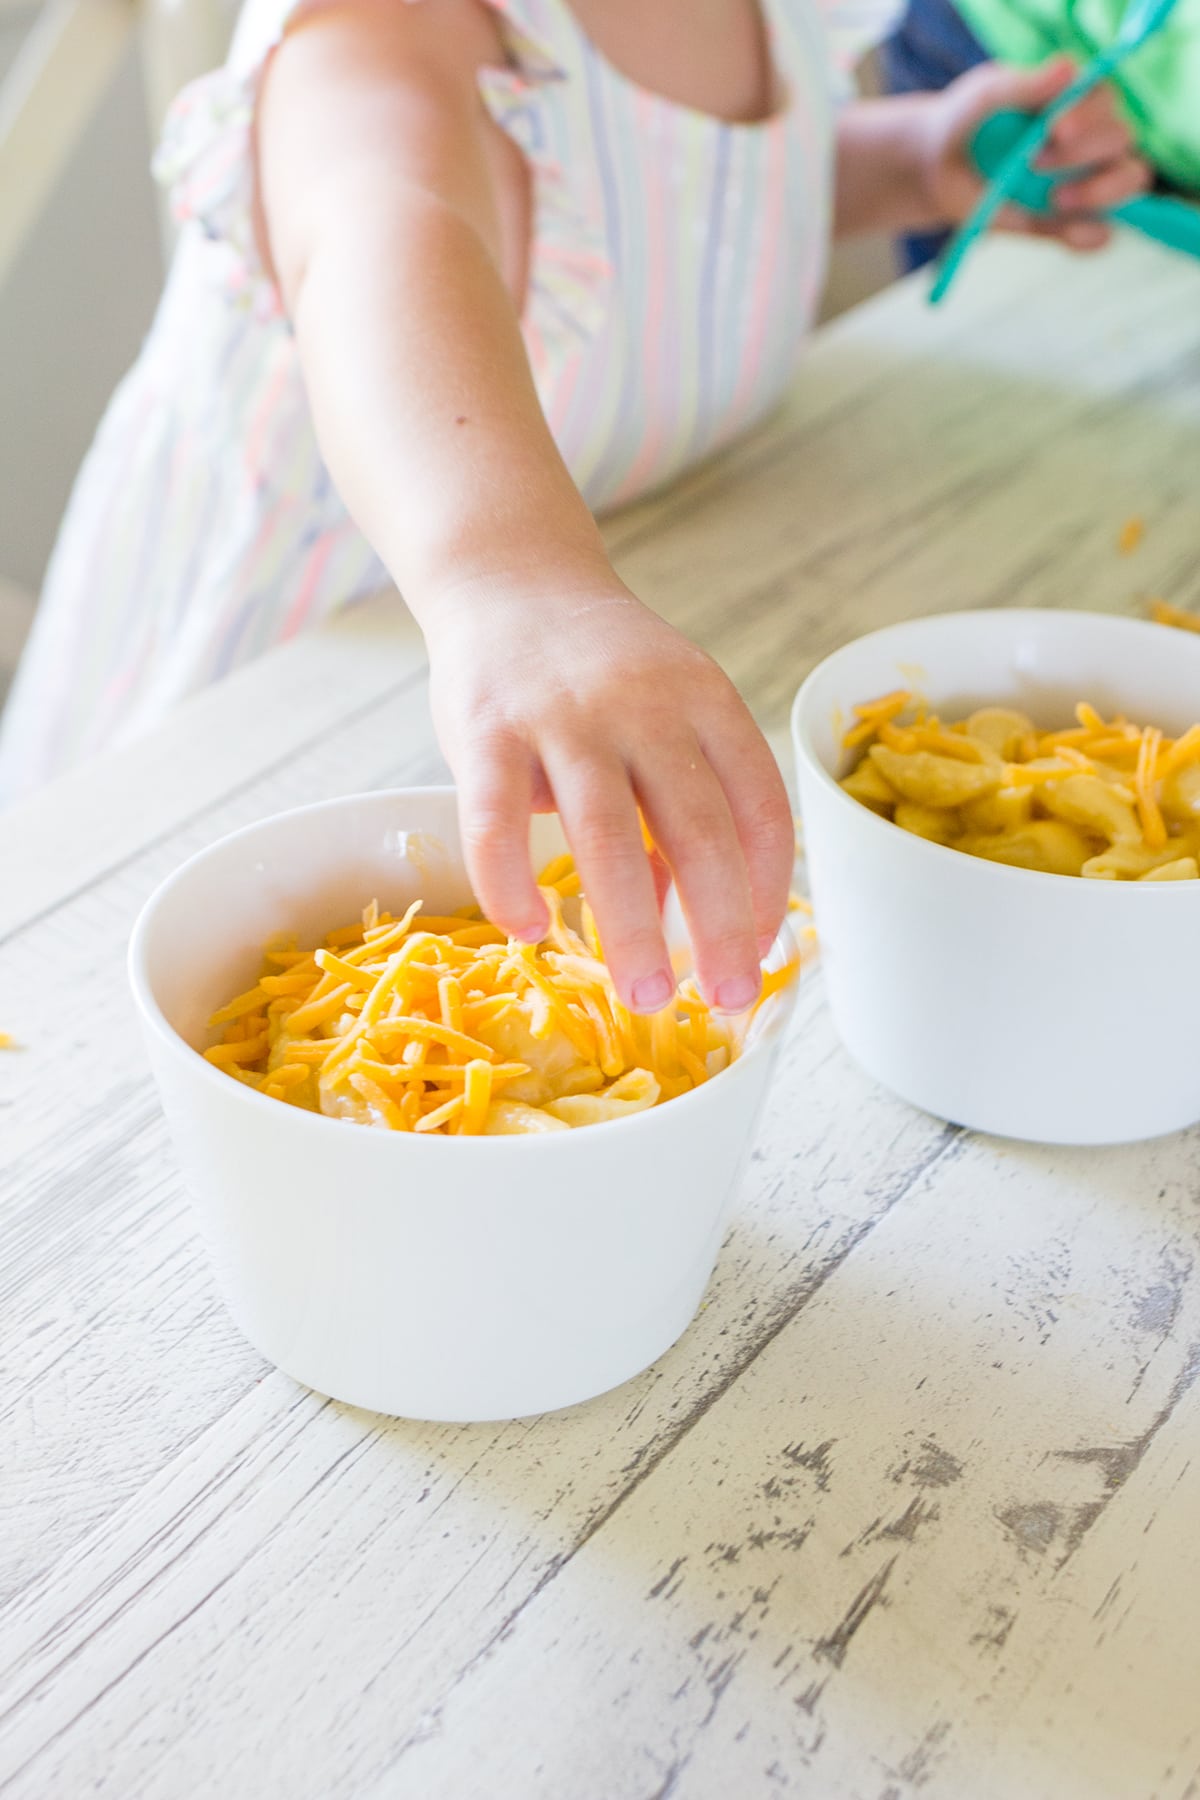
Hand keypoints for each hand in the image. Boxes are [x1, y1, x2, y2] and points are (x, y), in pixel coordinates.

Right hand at [424, 566, 793, 1013]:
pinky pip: (495, 822)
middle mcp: (645, 705)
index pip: (760, 805)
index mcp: (706, 701)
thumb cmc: (598, 672)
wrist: (510, 580)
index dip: (769, 886)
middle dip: (719, 927)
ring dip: (630, 927)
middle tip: (724, 1001)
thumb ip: (673, 812)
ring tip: (644, 997)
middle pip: (699, 829)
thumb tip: (670, 919)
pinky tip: (528, 932)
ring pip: (606, 833)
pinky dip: (509, 884)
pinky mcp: (485, 728)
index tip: (760, 950)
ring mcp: (564, 715)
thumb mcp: (662, 721)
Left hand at [922, 56, 1150, 249]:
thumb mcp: (986, 97)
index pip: (1107, 98)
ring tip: (1056, 200)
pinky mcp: (1071, 219)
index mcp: (1079, 94)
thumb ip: (1024, 86)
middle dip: (1084, 152)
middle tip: (1035, 162)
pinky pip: (1101, 232)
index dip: (1090, 114)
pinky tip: (1067, 233)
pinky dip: (1090, 234)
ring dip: (1102, 192)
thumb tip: (1068, 68)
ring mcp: (1089, 177)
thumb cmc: (967, 119)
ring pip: (1130, 180)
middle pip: (1122, 138)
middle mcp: (1094, 133)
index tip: (1056, 128)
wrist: (939, 167)